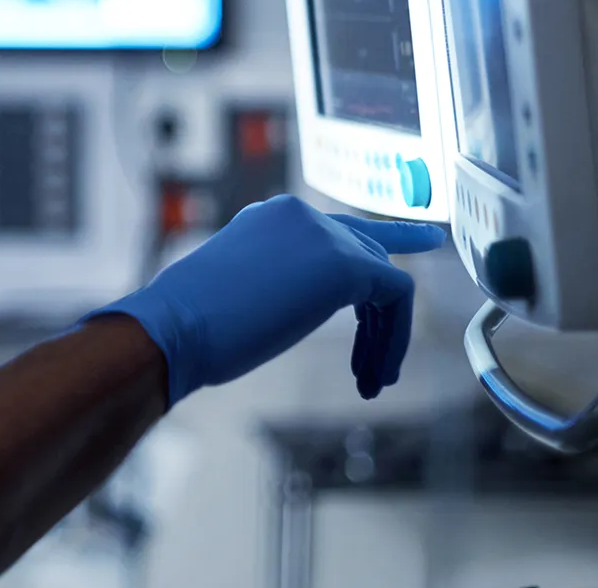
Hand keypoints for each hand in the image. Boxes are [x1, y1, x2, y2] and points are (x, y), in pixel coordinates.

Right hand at [91, 195, 445, 405]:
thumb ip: (279, 282)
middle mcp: (302, 215)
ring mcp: (324, 235)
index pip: (337, 231)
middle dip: (382, 314)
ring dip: (385, 336)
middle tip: (379, 364)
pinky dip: (394, 338)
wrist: (176, 325)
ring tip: (373, 382)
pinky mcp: (345, 263)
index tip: (422, 241)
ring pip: (385, 280)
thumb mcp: (242, 289)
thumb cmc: (192, 325)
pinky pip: (396, 295)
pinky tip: (378, 373)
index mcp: (272, 218)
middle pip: (368, 254)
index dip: (376, 249)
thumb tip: (296, 304)